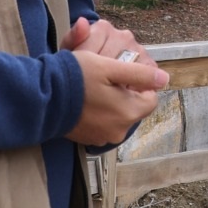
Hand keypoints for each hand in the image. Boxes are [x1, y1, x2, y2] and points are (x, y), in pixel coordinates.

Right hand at [64, 18, 168, 146]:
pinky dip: (99, 114)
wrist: (43, 97)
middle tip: (107, 79)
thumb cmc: (76, 78)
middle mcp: (119, 130)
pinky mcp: (89, 139)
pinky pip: (103, 124)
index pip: (150, 98)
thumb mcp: (110, 67)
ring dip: (112, 104)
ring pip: (119, 116)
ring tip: (94, 89)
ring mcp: (103, 137)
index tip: (124, 74)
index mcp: (129, 112)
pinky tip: (86, 102)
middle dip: (126, 93)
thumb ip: (140, 74)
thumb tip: (164, 79)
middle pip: (134, 108)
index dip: (140, 83)